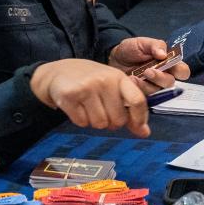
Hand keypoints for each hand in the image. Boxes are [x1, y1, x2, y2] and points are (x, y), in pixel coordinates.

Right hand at [30, 59, 149, 137]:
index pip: (137, 100)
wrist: (59, 72)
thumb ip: (130, 109)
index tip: (139, 128)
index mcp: (119, 77)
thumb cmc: (91, 81)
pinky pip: (82, 122)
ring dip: (94, 122)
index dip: (140, 118)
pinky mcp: (70, 95)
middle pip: (118, 119)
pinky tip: (77, 107)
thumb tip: (144, 132)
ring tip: (89, 108)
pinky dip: (80, 120)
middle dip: (111, 122)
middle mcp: (104, 80)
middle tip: (103, 112)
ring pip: (99, 124)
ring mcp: (87, 87)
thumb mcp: (113, 88)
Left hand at [107, 37, 190, 92]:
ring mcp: (153, 86)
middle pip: (170, 83)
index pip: (183, 71)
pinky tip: (130, 80)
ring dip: (146, 84)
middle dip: (160, 78)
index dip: (180, 71)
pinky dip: (137, 88)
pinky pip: (144, 95)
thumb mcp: (142, 42)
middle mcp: (163, 76)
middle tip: (148, 71)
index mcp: (169, 64)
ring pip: (157, 91)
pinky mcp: (142, 94)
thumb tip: (164, 54)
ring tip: (134, 76)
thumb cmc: (131, 49)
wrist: (114, 57)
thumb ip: (155, 45)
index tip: (169, 64)